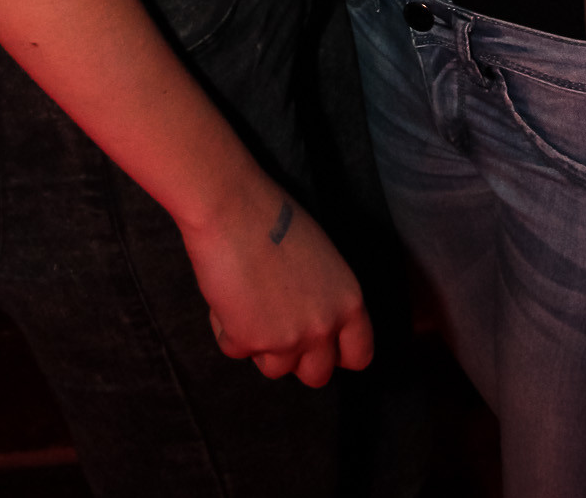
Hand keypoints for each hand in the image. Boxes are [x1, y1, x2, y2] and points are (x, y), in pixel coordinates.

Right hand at [181, 184, 373, 387]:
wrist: (234, 209)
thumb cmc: (275, 219)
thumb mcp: (322, 260)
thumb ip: (324, 298)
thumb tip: (311, 323)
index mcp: (349, 301)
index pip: (359, 354)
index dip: (338, 353)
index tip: (323, 347)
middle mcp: (323, 326)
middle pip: (317, 375)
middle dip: (297, 359)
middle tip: (277, 329)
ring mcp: (286, 339)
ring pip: (274, 369)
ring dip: (260, 344)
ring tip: (249, 301)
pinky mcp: (249, 341)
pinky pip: (235, 350)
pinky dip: (226, 330)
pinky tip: (227, 295)